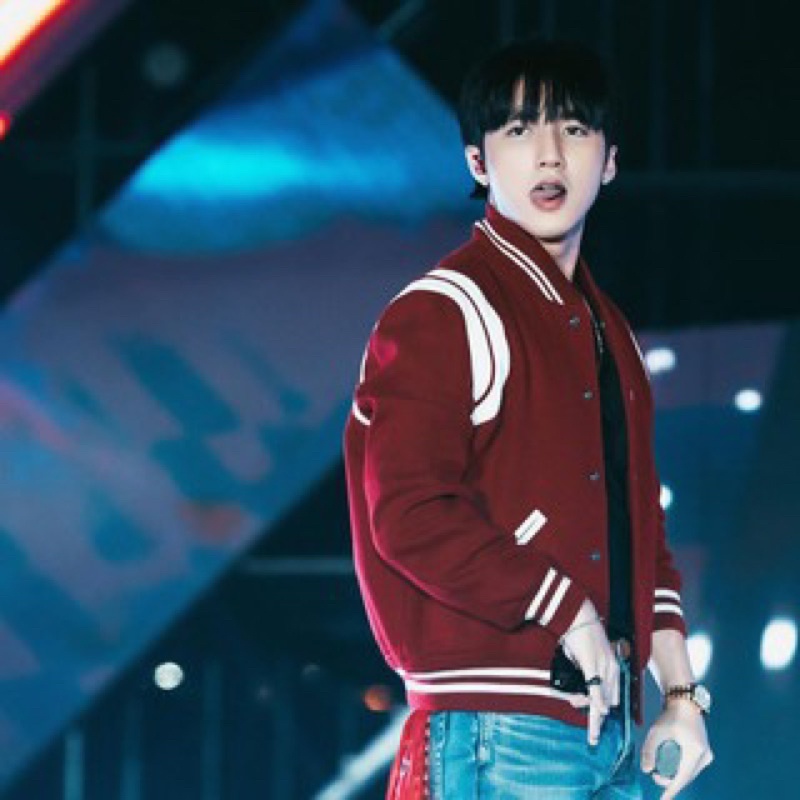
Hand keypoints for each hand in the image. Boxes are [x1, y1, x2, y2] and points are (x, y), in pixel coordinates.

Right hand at [560, 599, 618, 745]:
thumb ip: (585, 672)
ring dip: (595, 715)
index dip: (604, 711)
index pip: (613, 696)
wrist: (577, 613)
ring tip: (592, 733)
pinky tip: (598, 713)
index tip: (599, 725)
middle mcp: (611, 667)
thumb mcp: (586, 655)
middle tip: (594, 737)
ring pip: (603, 698)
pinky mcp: (592, 662)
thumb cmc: (579, 634)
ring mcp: (602, 665)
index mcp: (611, 666)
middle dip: (599, 718)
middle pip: (609, 701)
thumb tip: (580, 692)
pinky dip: (597, 701)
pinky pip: (596, 687)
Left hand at [640, 698, 712, 799]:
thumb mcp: (656, 732)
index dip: (671, 790)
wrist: (685, 703)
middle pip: (686, 777)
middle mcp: (704, 756)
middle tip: (655, 777)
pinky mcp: (705, 752)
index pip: (682, 777)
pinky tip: (670, 768)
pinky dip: (681, 769)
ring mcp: (707, 754)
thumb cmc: (670, 716)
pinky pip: (692, 767)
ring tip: (660, 772)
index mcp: (694, 751)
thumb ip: (649, 750)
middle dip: (671, 781)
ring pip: (690, 773)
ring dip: (676, 776)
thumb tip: (646, 770)